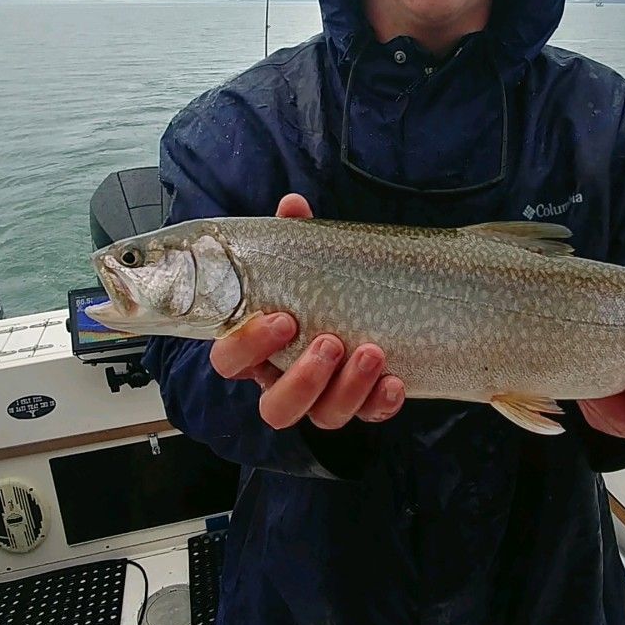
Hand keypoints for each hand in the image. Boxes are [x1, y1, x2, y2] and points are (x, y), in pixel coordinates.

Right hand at [208, 193, 405, 429]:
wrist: (360, 304)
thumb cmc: (313, 290)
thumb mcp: (302, 263)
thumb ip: (294, 239)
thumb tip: (294, 205)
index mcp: (255, 350)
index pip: (228, 362)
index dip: (249, 347)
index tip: (283, 317)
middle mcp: (283, 381)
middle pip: (276, 408)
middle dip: (303, 379)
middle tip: (330, 342)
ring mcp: (321, 399)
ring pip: (322, 418)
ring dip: (347, 389)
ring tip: (372, 351)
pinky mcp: (359, 405)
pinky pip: (368, 418)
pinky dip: (381, 403)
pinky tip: (396, 381)